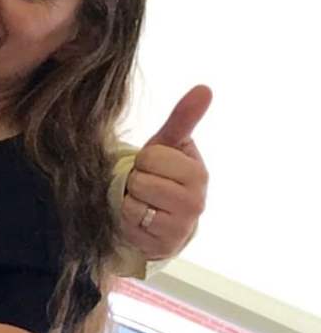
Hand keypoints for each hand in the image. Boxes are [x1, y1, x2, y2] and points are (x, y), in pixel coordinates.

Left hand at [122, 85, 211, 264]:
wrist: (160, 219)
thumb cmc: (163, 175)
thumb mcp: (169, 146)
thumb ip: (183, 119)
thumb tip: (204, 88)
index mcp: (197, 173)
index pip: (152, 157)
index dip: (144, 160)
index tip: (153, 167)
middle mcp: (196, 201)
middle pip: (141, 180)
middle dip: (135, 181)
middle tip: (146, 186)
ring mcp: (181, 225)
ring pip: (134, 203)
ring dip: (129, 201)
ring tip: (142, 202)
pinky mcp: (164, 243)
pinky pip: (130, 224)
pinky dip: (128, 221)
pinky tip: (140, 220)